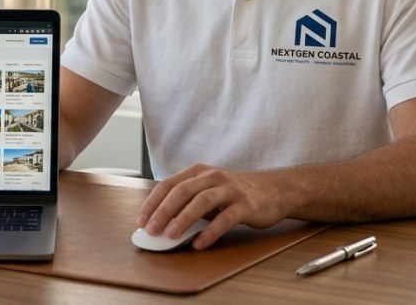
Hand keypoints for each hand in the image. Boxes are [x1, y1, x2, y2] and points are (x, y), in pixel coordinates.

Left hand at [135, 163, 286, 249]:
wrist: (274, 190)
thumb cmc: (236, 193)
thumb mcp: (210, 191)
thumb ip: (190, 201)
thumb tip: (163, 222)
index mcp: (199, 172)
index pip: (169, 184)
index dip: (153, 202)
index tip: (141, 219)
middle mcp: (213, 177)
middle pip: (182, 191)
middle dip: (163, 211)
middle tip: (151, 230)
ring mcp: (230, 189)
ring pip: (201, 202)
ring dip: (183, 219)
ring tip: (171, 236)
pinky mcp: (245, 205)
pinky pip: (225, 218)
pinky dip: (210, 232)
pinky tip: (200, 243)